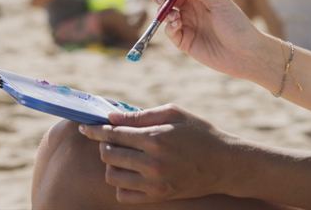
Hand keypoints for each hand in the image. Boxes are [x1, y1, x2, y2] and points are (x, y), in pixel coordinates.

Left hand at [78, 104, 250, 202]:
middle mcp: (153, 163)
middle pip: (109, 155)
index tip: (85, 128)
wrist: (225, 164)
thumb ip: (140, 115)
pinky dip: (121, 184)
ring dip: (112, 164)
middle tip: (112, 139)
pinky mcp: (159, 197)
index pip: (113, 134)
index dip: (95, 130)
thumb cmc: (199, 132)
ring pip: (112, 176)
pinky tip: (130, 172)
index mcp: (155, 138)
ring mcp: (155, 183)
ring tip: (123, 155)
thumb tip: (110, 117)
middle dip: (105, 145)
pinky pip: (123, 195)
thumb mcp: (173, 113)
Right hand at [151, 0, 264, 78]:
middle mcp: (190, 9)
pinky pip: (169, 31)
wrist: (245, 53)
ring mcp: (186, 25)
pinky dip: (168, 26)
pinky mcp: (184, 41)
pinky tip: (177, 25)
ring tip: (174, 15)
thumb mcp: (217, 0)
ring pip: (164, 13)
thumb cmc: (236, 24)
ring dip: (163, 10)